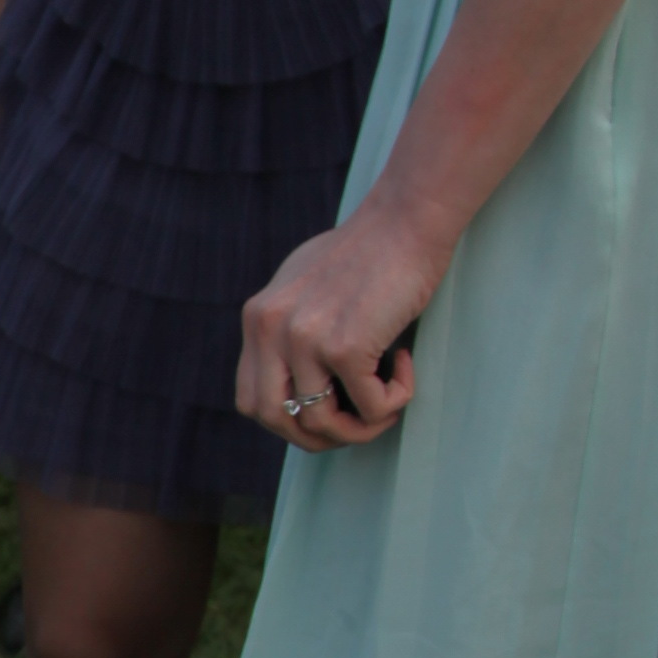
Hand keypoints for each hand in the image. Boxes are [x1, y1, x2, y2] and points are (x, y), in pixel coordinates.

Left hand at [242, 189, 447, 445]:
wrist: (406, 220)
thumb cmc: (368, 253)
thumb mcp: (306, 288)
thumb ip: (289, 330)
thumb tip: (297, 388)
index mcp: (257, 317)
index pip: (251, 401)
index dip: (288, 421)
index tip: (325, 413)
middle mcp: (271, 329)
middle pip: (275, 421)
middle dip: (318, 437)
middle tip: (356, 423)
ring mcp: (305, 339)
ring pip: (322, 424)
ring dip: (362, 427)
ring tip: (388, 399)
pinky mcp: (345, 346)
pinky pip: (370, 407)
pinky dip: (394, 400)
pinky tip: (405, 363)